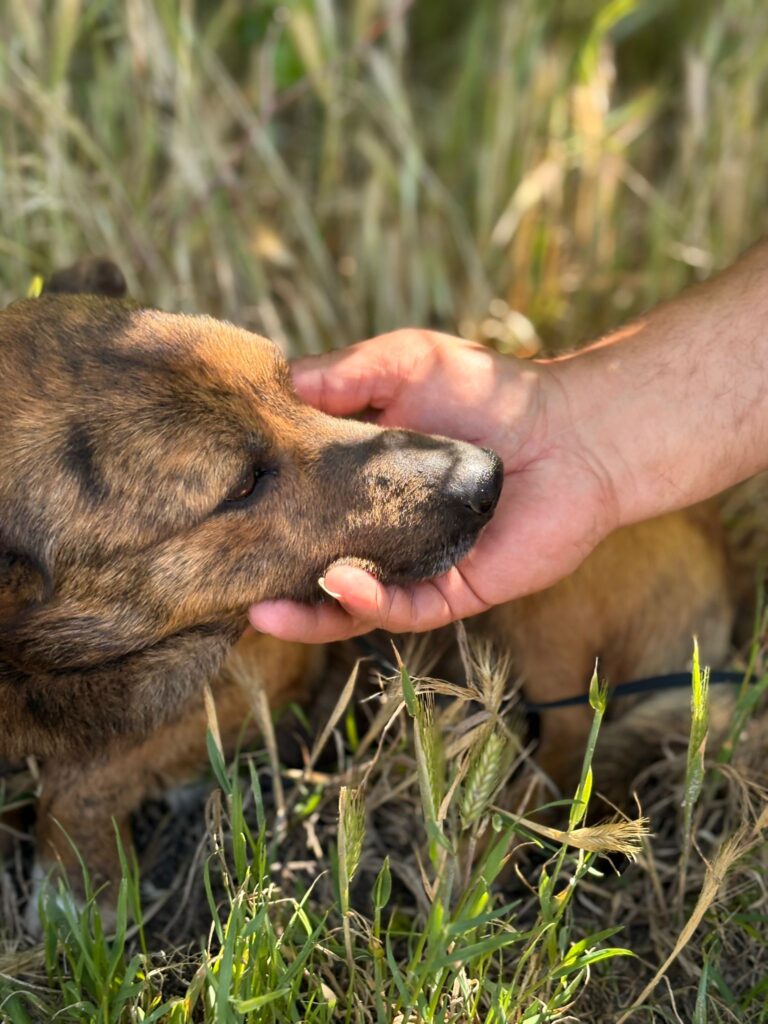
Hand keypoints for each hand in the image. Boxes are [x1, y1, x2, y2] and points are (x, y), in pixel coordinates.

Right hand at [249, 329, 619, 641]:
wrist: (572, 430)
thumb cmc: (490, 391)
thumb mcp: (403, 365)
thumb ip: (343, 373)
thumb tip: (279, 381)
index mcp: (365, 487)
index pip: (302, 510)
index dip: (262, 517)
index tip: (214, 515)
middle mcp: (384, 533)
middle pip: (316, 569)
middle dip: (272, 583)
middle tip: (222, 584)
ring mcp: (417, 566)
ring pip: (354, 606)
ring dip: (309, 612)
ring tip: (263, 610)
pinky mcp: (455, 590)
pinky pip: (405, 610)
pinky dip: (370, 602)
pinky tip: (339, 584)